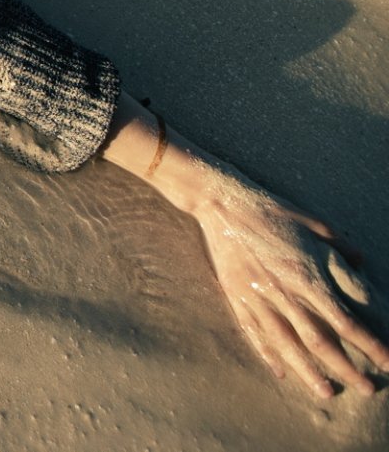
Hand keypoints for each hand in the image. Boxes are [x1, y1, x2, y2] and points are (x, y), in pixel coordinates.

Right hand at [190, 172, 388, 399]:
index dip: (370, 345)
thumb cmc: (272, 210)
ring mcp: (257, 298)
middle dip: (346, 369)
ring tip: (327, 392)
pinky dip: (269, 355)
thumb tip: (362, 263)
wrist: (221, 202)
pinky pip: (254, 333)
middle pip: (320, 342)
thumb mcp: (314, 222)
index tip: (387, 363)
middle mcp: (283, 293)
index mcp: (307, 276)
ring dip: (309, 373)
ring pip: (287, 345)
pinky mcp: (236, 296)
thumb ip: (340, 246)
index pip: (345, 322)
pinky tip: (282, 372)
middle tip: (367, 388)